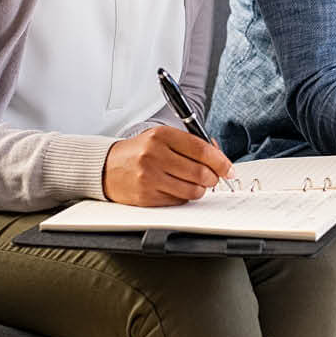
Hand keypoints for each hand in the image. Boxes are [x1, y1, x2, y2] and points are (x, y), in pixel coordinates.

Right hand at [102, 126, 233, 206]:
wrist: (107, 167)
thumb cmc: (140, 151)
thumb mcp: (163, 137)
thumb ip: (191, 144)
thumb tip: (219, 157)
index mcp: (161, 136)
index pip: (201, 149)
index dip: (220, 161)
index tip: (229, 168)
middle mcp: (154, 155)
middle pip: (200, 172)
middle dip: (213, 178)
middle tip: (214, 178)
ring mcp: (149, 177)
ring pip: (192, 190)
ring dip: (201, 189)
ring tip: (196, 183)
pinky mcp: (146, 196)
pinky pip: (178, 201)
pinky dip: (185, 196)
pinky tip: (178, 188)